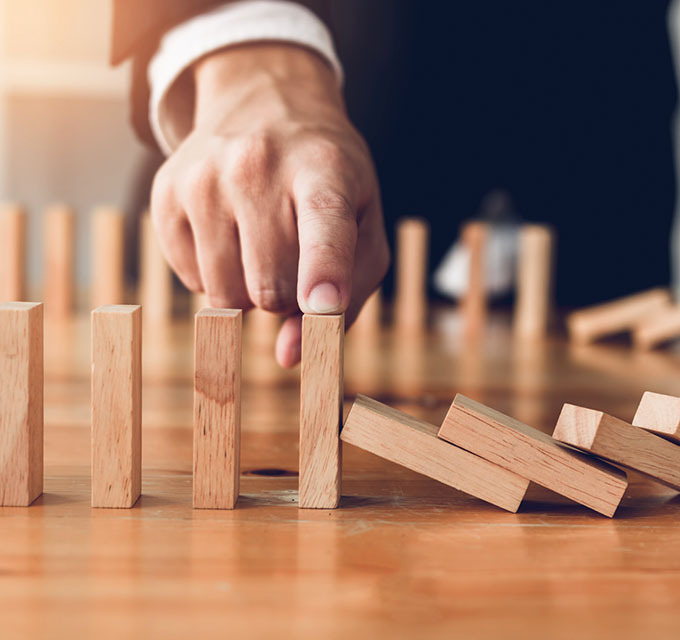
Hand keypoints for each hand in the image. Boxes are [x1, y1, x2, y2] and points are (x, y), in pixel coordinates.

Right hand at [151, 44, 388, 366]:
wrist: (265, 101)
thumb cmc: (329, 180)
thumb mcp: (363, 224)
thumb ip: (348, 297)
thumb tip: (290, 356)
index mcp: (324, 169)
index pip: (322, 227)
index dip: (322, 272)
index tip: (323, 305)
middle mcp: (259, 165)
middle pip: (271, 286)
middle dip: (288, 299)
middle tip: (296, 262)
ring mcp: (204, 176)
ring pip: (226, 294)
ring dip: (251, 293)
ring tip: (265, 247)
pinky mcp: (166, 193)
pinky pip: (191, 280)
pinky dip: (216, 278)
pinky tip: (232, 238)